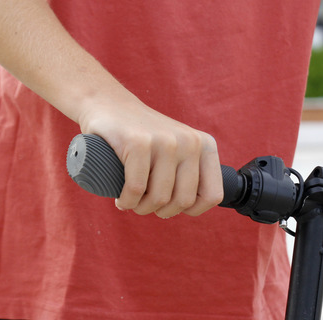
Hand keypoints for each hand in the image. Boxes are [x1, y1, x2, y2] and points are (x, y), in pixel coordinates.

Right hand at [77, 94, 223, 217]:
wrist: (109, 104)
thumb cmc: (145, 139)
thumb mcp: (179, 150)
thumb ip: (193, 173)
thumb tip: (196, 206)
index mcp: (205, 145)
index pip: (212, 195)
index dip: (192, 210)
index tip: (173, 205)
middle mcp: (190, 142)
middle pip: (183, 201)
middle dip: (162, 212)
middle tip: (147, 204)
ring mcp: (165, 141)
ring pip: (159, 198)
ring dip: (142, 208)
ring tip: (133, 201)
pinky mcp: (138, 142)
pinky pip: (136, 189)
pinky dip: (127, 201)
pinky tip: (122, 199)